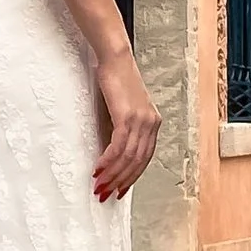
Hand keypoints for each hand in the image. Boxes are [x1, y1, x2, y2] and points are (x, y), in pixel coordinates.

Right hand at [92, 48, 158, 201]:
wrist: (115, 58)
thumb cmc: (117, 78)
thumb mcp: (125, 106)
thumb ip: (125, 126)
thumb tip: (114, 149)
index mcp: (153, 122)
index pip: (145, 157)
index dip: (132, 176)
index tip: (120, 189)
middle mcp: (151, 123)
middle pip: (138, 162)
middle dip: (121, 181)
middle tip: (106, 193)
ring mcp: (141, 120)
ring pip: (128, 157)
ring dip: (112, 174)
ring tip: (99, 185)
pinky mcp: (127, 116)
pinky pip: (118, 146)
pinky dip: (108, 160)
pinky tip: (98, 168)